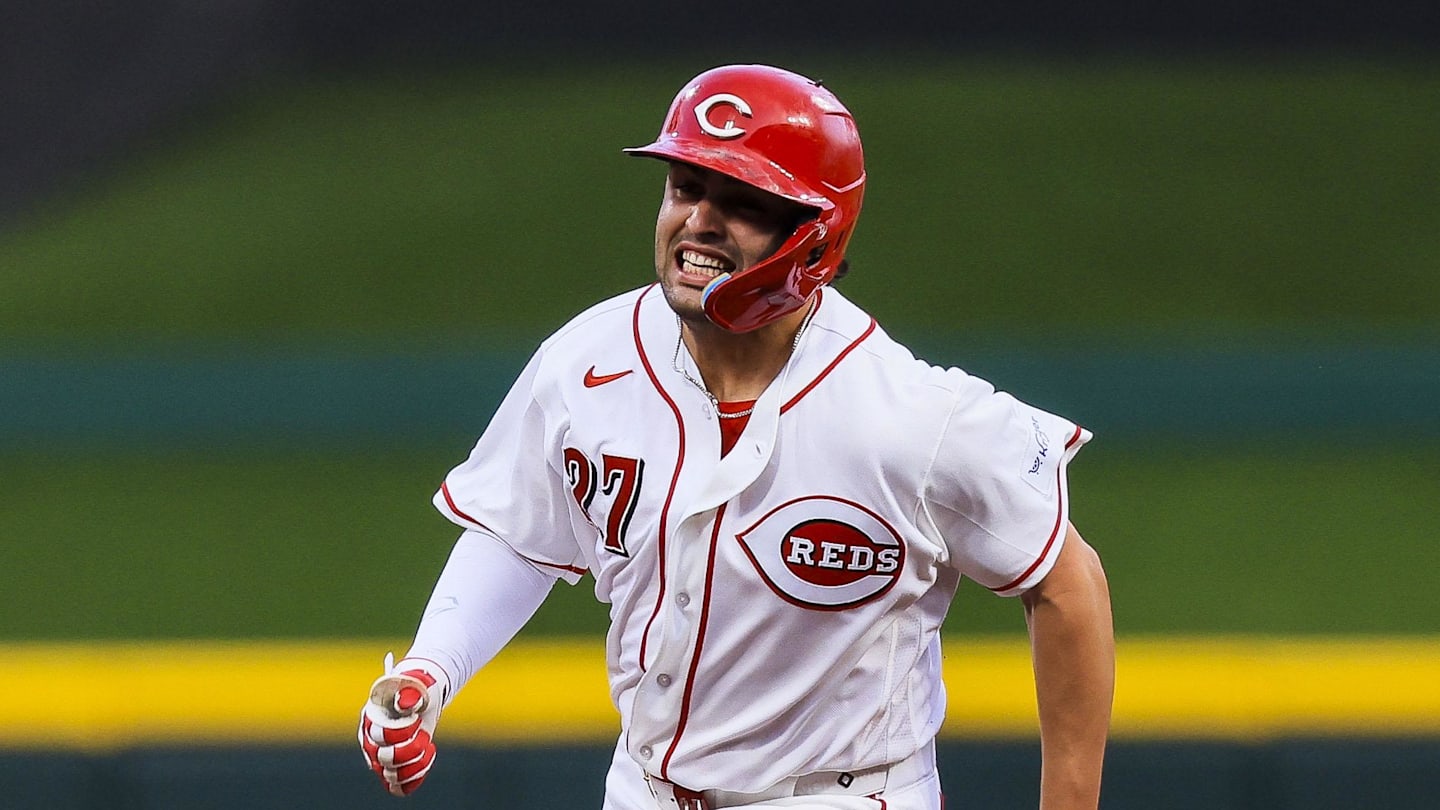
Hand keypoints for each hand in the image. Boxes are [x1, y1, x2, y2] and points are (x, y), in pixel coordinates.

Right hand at [358, 653, 448, 796]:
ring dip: (416, 763)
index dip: (403, 731)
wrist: (423, 695)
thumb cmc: (418, 687)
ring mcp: (380, 756)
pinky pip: (398, 787)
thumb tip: (406, 704)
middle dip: (411, 748)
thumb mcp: (418, 683)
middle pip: (385, 759)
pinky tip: (426, 756)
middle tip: (423, 733)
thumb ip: (411, 691)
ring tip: (427, 745)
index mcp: (372, 718)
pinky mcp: (393, 768)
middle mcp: (371, 740)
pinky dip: (414, 778)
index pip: (381, 736)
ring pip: (392, 775)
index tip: (416, 719)